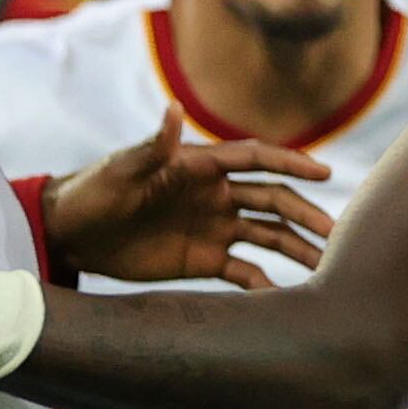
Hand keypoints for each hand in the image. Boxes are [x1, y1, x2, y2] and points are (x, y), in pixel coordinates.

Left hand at [33, 112, 331, 288]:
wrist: (72, 233)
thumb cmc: (94, 192)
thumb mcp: (121, 170)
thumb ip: (152, 146)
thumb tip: (171, 109)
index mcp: (201, 166)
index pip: (257, 159)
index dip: (291, 164)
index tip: (324, 174)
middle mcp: (216, 195)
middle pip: (272, 200)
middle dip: (304, 215)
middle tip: (335, 235)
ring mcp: (214, 227)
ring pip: (267, 235)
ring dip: (296, 248)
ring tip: (325, 267)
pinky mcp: (204, 259)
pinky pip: (244, 271)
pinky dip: (265, 283)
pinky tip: (286, 299)